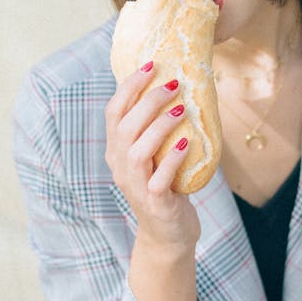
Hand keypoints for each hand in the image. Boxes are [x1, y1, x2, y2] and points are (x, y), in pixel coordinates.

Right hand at [105, 65, 199, 252]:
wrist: (168, 236)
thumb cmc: (165, 188)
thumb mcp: (154, 156)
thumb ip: (156, 130)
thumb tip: (178, 89)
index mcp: (117, 150)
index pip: (114, 111)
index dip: (129, 86)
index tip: (150, 65)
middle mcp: (120, 166)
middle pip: (124, 126)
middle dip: (147, 100)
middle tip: (172, 83)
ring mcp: (136, 185)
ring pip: (137, 150)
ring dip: (159, 126)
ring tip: (180, 110)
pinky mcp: (155, 203)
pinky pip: (160, 178)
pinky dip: (172, 158)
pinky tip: (187, 142)